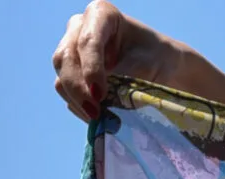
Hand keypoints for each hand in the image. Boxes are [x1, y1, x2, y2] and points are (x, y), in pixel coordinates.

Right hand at [52, 2, 172, 120]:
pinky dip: (80, 107)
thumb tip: (99, 98)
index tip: (100, 94)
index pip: (87, 41)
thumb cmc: (157, 60)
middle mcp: (80, 28)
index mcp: (101, 14)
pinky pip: (66, 93)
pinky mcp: (72, 74)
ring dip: (77, 101)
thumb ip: (121, 76)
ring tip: (98, 118)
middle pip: (66, 58)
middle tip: (96, 112)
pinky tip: (98, 117)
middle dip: (78, 88)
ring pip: (61, 77)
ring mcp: (72, 50)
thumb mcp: (145, 65)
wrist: (164, 69)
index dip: (91, 68)